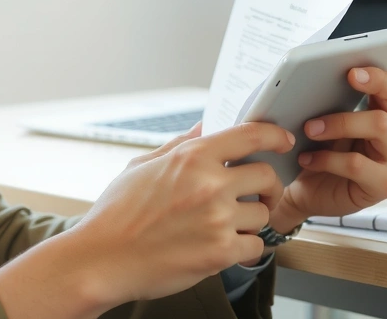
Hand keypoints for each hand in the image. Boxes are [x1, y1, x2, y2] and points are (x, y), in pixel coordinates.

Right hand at [70, 121, 294, 304]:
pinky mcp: (220, 253)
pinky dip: (246, 249)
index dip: (275, 135)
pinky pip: (256, 247)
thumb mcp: (142, 166)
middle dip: (267, 186)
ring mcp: (217, 219)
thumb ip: (178, 145)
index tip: (283, 140)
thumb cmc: (116, 214)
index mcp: (191, 157)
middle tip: (258, 195)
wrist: (102, 259)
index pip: (250, 135)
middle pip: (267, 175)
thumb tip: (203, 128)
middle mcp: (210, 184)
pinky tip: (225, 247)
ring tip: (228, 226)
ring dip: (251, 220)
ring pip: (263, 214)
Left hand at [270, 67, 386, 231]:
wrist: (308, 189)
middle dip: (343, 116)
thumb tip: (316, 80)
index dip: (375, 77)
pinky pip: (357, 165)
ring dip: (337, 130)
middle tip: (310, 121)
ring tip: (308, 133)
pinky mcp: (384, 184)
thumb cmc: (320, 150)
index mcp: (386, 111)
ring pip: (376, 133)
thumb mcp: (325, 121)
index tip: (351, 72)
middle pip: (382, 116)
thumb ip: (329, 101)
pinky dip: (327, 160)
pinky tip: (308, 159)